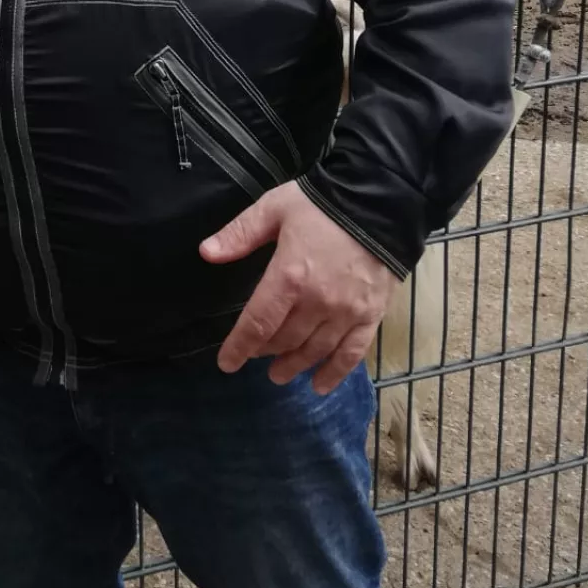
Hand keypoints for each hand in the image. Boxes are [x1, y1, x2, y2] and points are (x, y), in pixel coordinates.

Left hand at [199, 181, 398, 392]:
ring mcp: (346, 313)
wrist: (380, 202)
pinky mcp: (371, 315)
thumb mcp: (274, 208)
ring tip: (280, 374)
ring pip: (314, 350)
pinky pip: (351, 353)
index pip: (257, 324)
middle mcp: (317, 303)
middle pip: (284, 339)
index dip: (238, 347)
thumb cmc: (322, 204)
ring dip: (294, 365)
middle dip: (265, 351)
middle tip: (256, 355)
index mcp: (288, 277)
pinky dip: (335, 373)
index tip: (227, 363)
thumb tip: (206, 253)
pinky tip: (320, 385)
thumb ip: (240, 233)